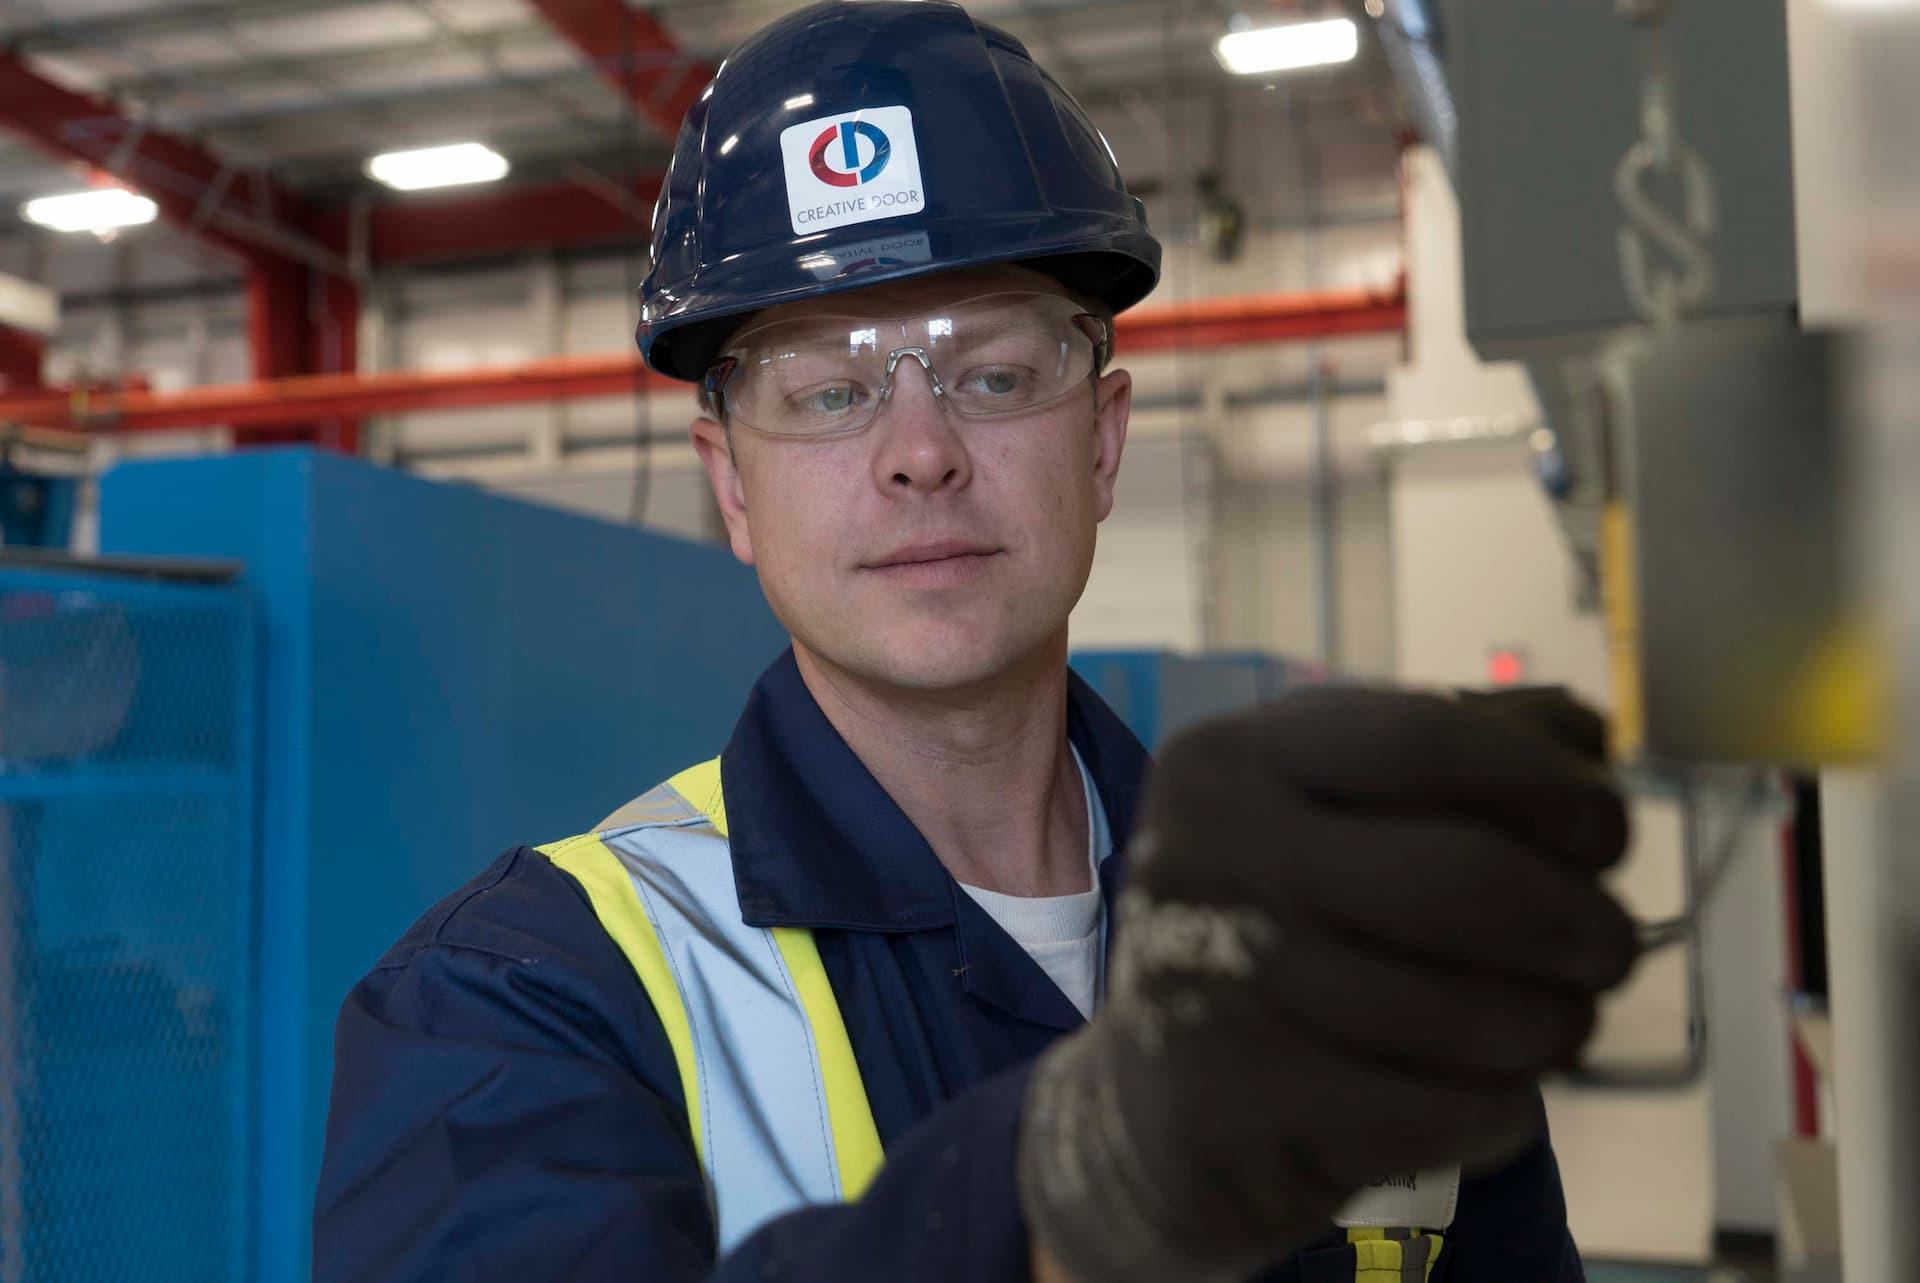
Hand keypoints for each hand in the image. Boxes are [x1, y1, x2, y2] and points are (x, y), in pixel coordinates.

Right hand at [1018, 686, 1636, 1281]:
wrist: (1152, 1115)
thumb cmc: (1264, 932)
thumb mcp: (1311, 814)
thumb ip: (1440, 760)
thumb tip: (1589, 735)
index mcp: (1226, 762)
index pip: (1429, 740)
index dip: (1553, 784)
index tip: (1607, 831)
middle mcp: (1206, 859)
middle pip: (1471, 877)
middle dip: (1584, 921)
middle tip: (1610, 950)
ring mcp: (1221, 991)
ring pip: (1482, 1010)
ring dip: (1556, 1024)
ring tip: (1551, 1022)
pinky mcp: (1258, 1115)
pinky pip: (1459, 1109)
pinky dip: (1501, 1106)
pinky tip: (1481, 1092)